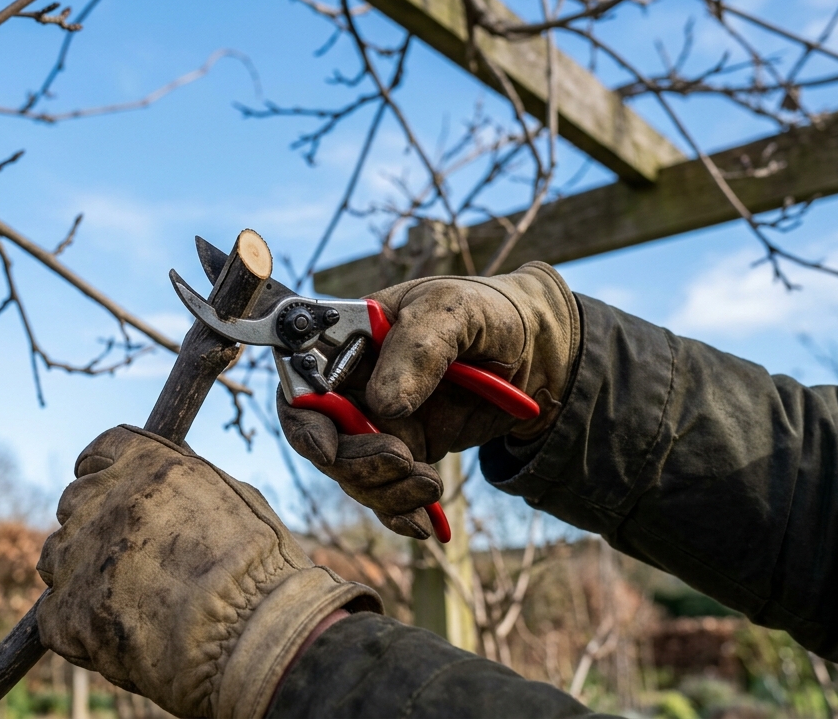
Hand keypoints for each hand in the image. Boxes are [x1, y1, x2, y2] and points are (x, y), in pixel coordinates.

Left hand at [36, 426, 380, 718]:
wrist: (253, 636)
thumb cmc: (262, 571)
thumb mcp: (237, 499)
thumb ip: (190, 482)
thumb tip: (174, 469)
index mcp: (147, 464)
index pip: (102, 451)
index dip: (103, 472)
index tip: (108, 490)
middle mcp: (104, 500)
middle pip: (74, 503)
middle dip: (93, 526)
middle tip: (128, 558)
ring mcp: (79, 556)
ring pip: (56, 557)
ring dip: (79, 574)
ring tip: (124, 603)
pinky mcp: (66, 613)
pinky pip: (50, 615)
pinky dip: (73, 626)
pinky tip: (110, 638)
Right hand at [278, 262, 579, 538]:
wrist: (537, 352)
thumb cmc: (487, 313)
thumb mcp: (455, 313)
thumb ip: (418, 348)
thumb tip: (383, 404)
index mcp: (348, 341)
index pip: (300, 384)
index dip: (302, 421)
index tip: (327, 450)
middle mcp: (353, 385)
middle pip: (322, 440)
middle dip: (356, 463)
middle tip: (404, 460)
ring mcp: (377, 423)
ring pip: (354, 475)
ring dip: (386, 491)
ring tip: (432, 485)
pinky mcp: (404, 453)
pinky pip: (386, 494)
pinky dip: (400, 514)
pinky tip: (423, 525)